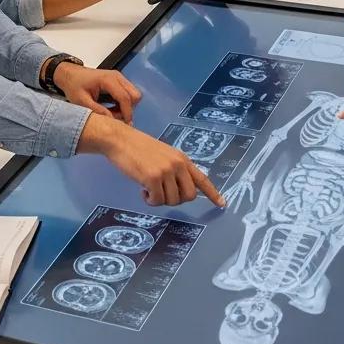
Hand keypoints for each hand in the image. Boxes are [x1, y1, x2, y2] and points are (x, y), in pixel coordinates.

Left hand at [53, 62, 141, 123]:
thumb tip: (111, 121)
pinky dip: (123, 103)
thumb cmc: (74, 86)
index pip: (125, 97)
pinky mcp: (118, 81)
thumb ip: (97, 110)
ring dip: (126, 106)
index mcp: (108, 80)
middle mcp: (117, 76)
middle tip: (115, 117)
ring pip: (133, 95)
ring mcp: (119, 78)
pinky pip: (128, 93)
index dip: (127, 113)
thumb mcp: (82, 101)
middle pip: (134, 95)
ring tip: (111, 112)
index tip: (124, 125)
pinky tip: (111, 108)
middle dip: (128, 109)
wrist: (71, 75)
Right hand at [79, 116, 224, 206]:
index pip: (202, 178)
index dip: (213, 193)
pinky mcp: (153, 177)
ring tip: (149, 188)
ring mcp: (166, 170)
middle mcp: (178, 164)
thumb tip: (182, 190)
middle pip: (189, 196)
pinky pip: (157, 201)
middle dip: (176, 200)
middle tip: (162, 194)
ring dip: (159, 200)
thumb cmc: (139, 148)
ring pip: (172, 201)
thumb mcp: (163, 155)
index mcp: (182, 158)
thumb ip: (175, 169)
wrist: (121, 139)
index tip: (222, 204)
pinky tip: (142, 190)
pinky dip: (149, 200)